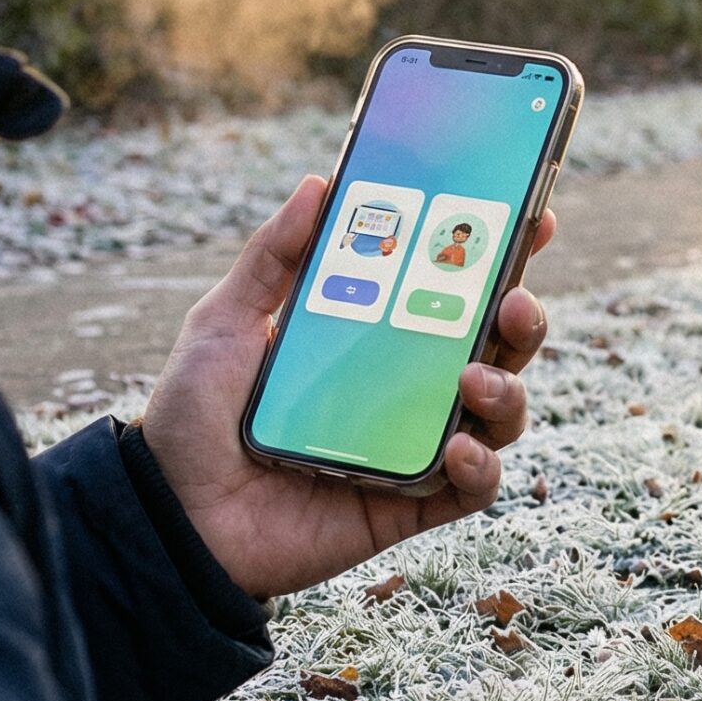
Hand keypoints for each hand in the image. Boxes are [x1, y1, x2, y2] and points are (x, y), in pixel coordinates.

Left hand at [139, 175, 557, 598]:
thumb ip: (273, 257)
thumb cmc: (194, 419)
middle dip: (523, 319)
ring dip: (508, 389)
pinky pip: (474, 487)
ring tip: (474, 378)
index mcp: (377, 338)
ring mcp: (415, 447)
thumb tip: (318, 183)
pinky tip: (458, 449)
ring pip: (501, 413)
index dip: (502, 255)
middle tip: (513, 300)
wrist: (171, 517)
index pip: (454, 290)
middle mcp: (407, 389)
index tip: (530, 218)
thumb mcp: (224, 322)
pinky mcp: (411, 505)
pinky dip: (481, 466)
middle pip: (496, 347)